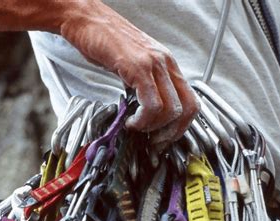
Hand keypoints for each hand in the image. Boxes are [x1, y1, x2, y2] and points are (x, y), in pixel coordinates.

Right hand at [60, 0, 199, 146]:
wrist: (88, 20)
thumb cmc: (106, 43)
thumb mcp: (134, 66)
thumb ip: (146, 88)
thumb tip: (147, 115)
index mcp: (168, 65)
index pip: (191, 103)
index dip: (181, 127)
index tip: (164, 138)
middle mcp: (166, 63)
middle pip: (187, 109)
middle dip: (171, 133)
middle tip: (154, 141)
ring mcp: (154, 64)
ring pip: (171, 110)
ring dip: (153, 128)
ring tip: (137, 127)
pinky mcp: (138, 67)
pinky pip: (152, 104)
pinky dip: (143, 121)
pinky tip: (131, 121)